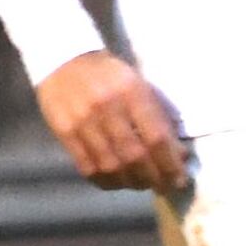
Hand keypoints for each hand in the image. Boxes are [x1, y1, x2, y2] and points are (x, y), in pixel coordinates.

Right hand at [36, 51, 188, 193]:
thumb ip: (159, 116)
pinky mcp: (65, 133)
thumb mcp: (140, 84)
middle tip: (165, 185)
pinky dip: (107, 181)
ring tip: (143, 184)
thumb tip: (179, 154)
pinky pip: (88, 168)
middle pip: (135, 156)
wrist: (64, 60)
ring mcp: (82, 122)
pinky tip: (118, 182)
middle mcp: (107, 107)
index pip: (156, 137)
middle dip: (154, 177)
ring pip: (112, 167)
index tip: (180, 178)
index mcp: (131, 91)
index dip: (171, 164)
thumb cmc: (111, 74)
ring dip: (132, 183)